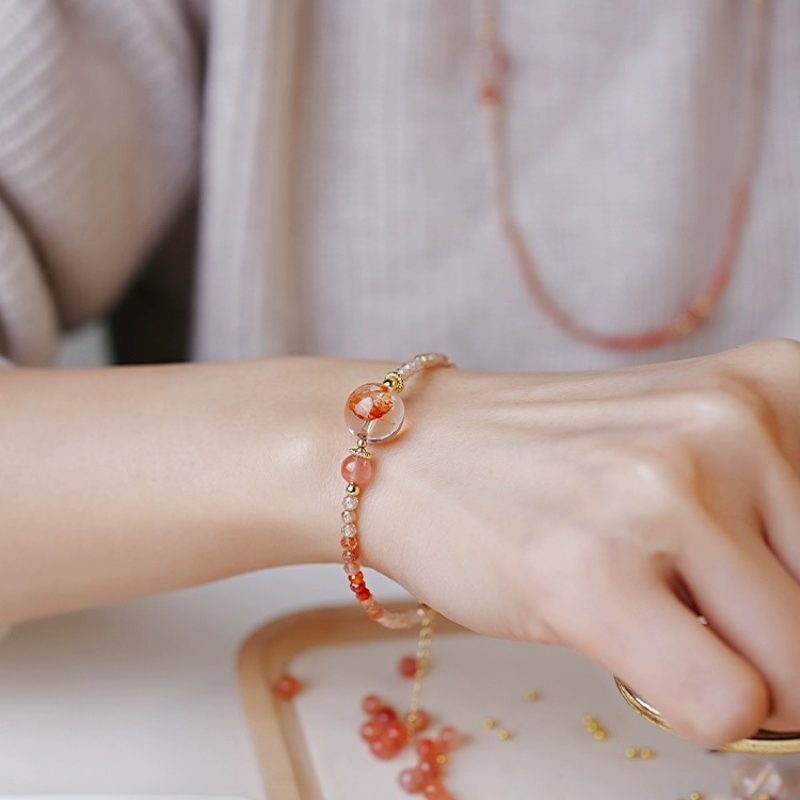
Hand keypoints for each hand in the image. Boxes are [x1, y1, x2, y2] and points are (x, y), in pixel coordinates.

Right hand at [363, 339, 799, 746]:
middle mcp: (731, 423)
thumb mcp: (688, 447)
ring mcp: (659, 492)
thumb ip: (776, 522)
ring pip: (794, 678)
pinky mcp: (591, 571)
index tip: (751, 604)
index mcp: (775, 387)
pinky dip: (688, 705)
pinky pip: (722, 705)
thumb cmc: (548, 459)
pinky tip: (626, 642)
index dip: (798, 600)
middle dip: (772, 644)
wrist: (414, 450)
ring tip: (642, 605)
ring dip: (727, 670)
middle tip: (688, 607)